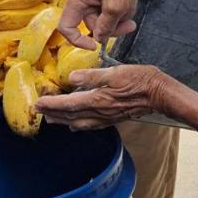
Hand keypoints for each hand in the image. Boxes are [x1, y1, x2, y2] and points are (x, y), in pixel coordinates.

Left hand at [36, 64, 174, 129]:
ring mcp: (107, 118)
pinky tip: (76, 124)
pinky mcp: (113, 118)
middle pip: (71, 116)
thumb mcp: (115, 72)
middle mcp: (99, 112)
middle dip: (53, 114)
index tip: (37, 103)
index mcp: (98, 100)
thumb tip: (72, 77)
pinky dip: (78, 124)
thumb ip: (92, 76)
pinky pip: (91, 125)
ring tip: (52, 119)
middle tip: (38, 112)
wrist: (160, 94)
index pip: (68, 104)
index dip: (51, 104)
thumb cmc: (140, 80)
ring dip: (64, 121)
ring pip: (79, 123)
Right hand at [57, 0, 148, 48]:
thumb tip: (99, 39)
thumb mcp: (117, 5)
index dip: (77, 41)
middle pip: (90, 26)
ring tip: (130, 9)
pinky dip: (119, 14)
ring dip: (117, 21)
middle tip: (130, 25)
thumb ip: (106, 26)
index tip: (95, 46)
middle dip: (110, 28)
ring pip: (101, 22)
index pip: (66, 27)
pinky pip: (107, 14)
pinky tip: (128, 5)